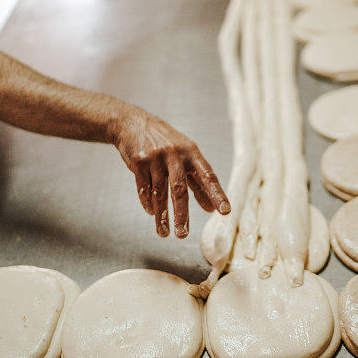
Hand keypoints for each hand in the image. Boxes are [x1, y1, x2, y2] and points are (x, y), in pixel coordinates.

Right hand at [113, 105, 230, 237]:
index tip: (225, 212)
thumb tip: (210, 208)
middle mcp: (175, 154)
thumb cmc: (165, 143)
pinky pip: (144, 188)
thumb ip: (198, 180)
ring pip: (159, 192)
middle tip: (183, 234)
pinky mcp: (138, 161)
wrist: (133, 123)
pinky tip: (151, 213)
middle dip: (182, 214)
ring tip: (164, 233)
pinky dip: (148, 203)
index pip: (208, 176)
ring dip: (162, 216)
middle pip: (180, 189)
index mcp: (192, 152)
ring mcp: (156, 157)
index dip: (217, 194)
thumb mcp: (185, 155)